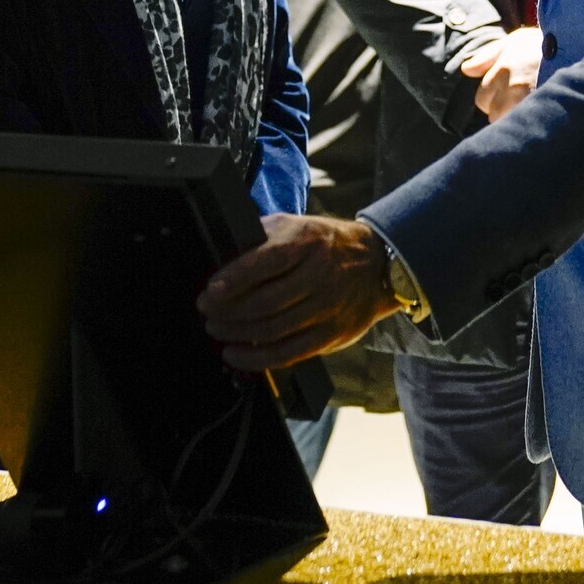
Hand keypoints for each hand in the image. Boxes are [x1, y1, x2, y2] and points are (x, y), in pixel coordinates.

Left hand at [198, 214, 399, 371]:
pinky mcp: (331, 335)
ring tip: (217, 330)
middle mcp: (319, 275)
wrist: (377, 265)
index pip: (265, 262)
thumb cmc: (326, 244)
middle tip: (207, 312)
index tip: (209, 292)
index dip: (232, 280)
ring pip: (272, 330)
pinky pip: (287, 354)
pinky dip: (256, 358)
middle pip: (264, 302)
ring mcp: (327, 308)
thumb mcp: (297, 225)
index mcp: (307, 242)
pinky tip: (236, 355)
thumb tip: (224, 257)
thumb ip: (262, 237)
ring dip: (236, 334)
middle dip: (227, 311)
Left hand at [461, 26, 542, 120]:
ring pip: (511, 124)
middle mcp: (515, 86)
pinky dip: (531, 124)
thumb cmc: (545, 43)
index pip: (482, 99)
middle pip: (494, 115)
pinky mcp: (548, 109)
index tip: (505, 93)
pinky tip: (540, 117)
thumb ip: (488, 56)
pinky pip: (530, 126)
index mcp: (505, 69)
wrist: (581, 44)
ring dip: (516, 119)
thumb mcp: (516, 41)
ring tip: (529, 109)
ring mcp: (532, 100)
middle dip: (502, 110)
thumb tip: (466, 70)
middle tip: (518, 101)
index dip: (491, 98)